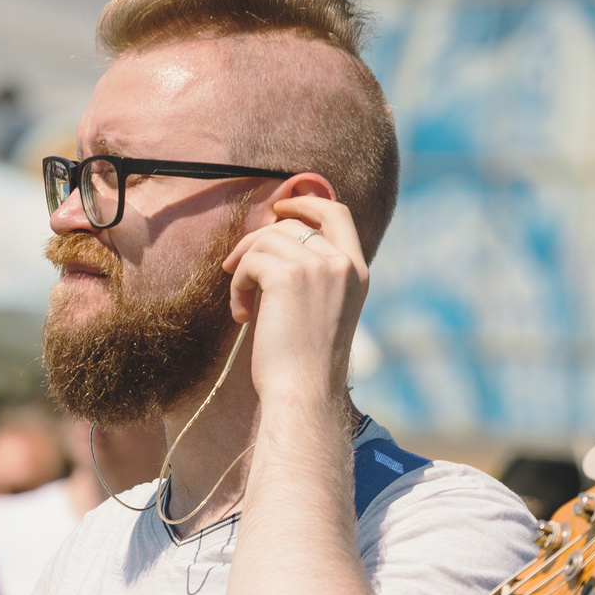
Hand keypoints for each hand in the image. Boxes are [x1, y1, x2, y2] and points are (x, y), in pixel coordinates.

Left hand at [223, 193, 367, 408]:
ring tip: (243, 304)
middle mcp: (342, 263)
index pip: (336, 213)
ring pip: (266, 239)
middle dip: (258, 241)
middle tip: (237, 268)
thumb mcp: (323, 309)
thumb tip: (274, 236)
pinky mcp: (287, 276)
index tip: (279, 207)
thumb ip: (313, 273)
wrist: (304, 392)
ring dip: (244, 267)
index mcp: (357, 271)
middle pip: (291, 224)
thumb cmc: (306, 362)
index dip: (306, 201)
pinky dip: (238, 285)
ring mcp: (317, 266)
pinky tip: (243, 315)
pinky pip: (250, 260)